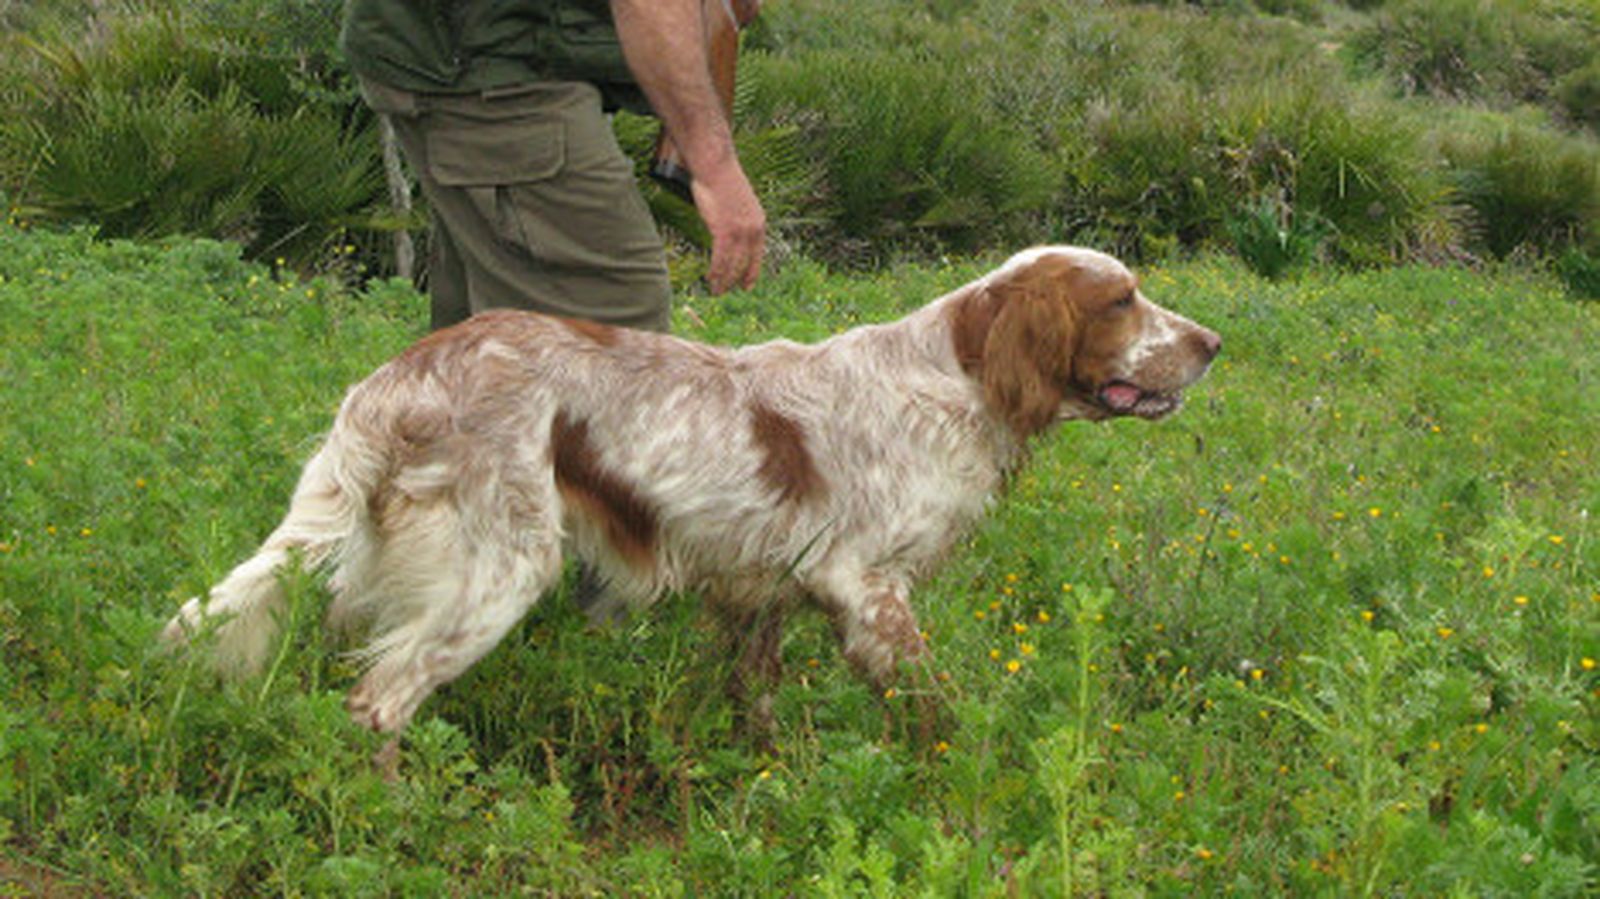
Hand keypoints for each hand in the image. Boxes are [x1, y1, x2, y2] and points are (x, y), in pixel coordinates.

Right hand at [690, 158, 765, 293]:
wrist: (715, 166)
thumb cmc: (721, 180)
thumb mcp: (737, 203)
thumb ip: (737, 219)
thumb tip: (729, 230)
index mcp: (759, 223)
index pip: (757, 255)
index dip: (752, 273)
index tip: (746, 286)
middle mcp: (754, 230)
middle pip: (744, 264)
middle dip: (734, 281)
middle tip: (724, 292)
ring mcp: (740, 231)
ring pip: (732, 265)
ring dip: (723, 281)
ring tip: (715, 291)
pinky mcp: (724, 231)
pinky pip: (720, 259)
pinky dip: (715, 272)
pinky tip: (710, 279)